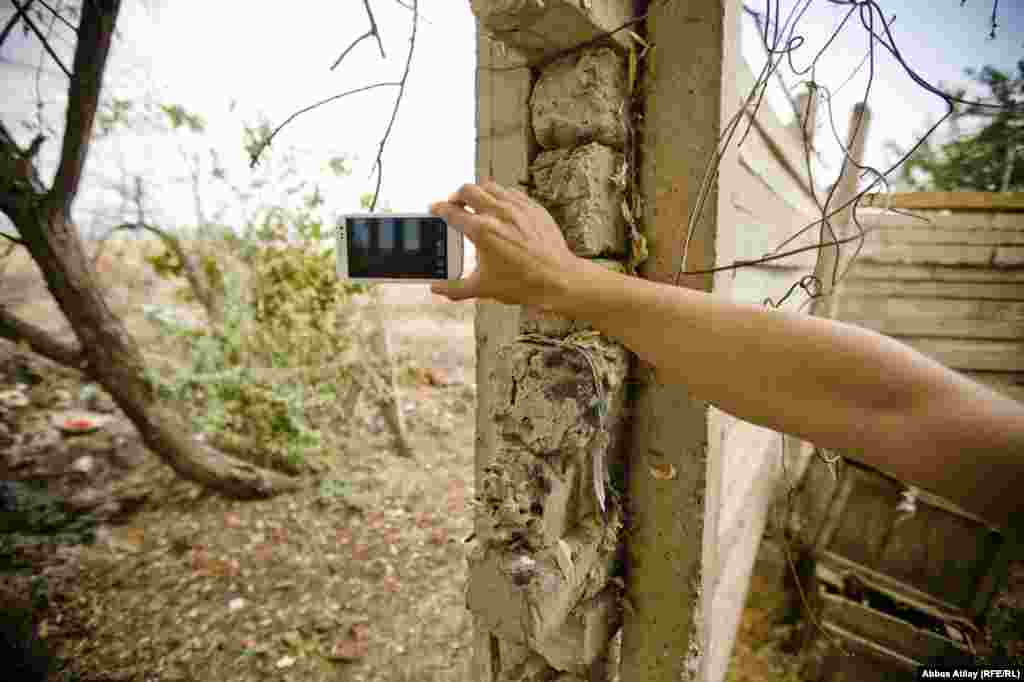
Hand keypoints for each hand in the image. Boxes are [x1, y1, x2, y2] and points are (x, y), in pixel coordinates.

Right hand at [428, 180, 579, 310]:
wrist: (558, 279)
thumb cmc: (523, 284)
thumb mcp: (483, 288)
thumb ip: (454, 288)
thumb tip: (436, 289)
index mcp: (481, 231)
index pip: (451, 212)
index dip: (438, 209)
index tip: (435, 209)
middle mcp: (498, 213)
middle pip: (467, 190)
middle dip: (457, 196)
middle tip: (455, 205)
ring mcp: (517, 208)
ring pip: (490, 186)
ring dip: (478, 192)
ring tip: (476, 203)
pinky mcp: (533, 207)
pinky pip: (511, 192)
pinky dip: (500, 196)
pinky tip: (500, 207)